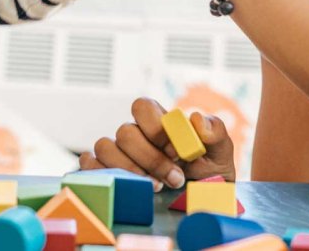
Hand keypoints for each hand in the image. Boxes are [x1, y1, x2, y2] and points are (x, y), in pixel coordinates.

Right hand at [79, 97, 235, 189]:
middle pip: (125, 132)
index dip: (155, 126)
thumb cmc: (208, 173)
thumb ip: (214, 132)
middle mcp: (134, 134)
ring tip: (156, 187)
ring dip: (129, 169)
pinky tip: (127, 186)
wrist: (201, 202)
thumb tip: (195, 119)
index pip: (142, 106)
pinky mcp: (105, 172)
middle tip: (175, 178)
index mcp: (158, 121)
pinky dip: (101, 174)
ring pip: (104, 147)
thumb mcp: (219, 153)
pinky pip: (89, 165)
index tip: (177, 150)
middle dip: (150, 158)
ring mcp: (117, 153)